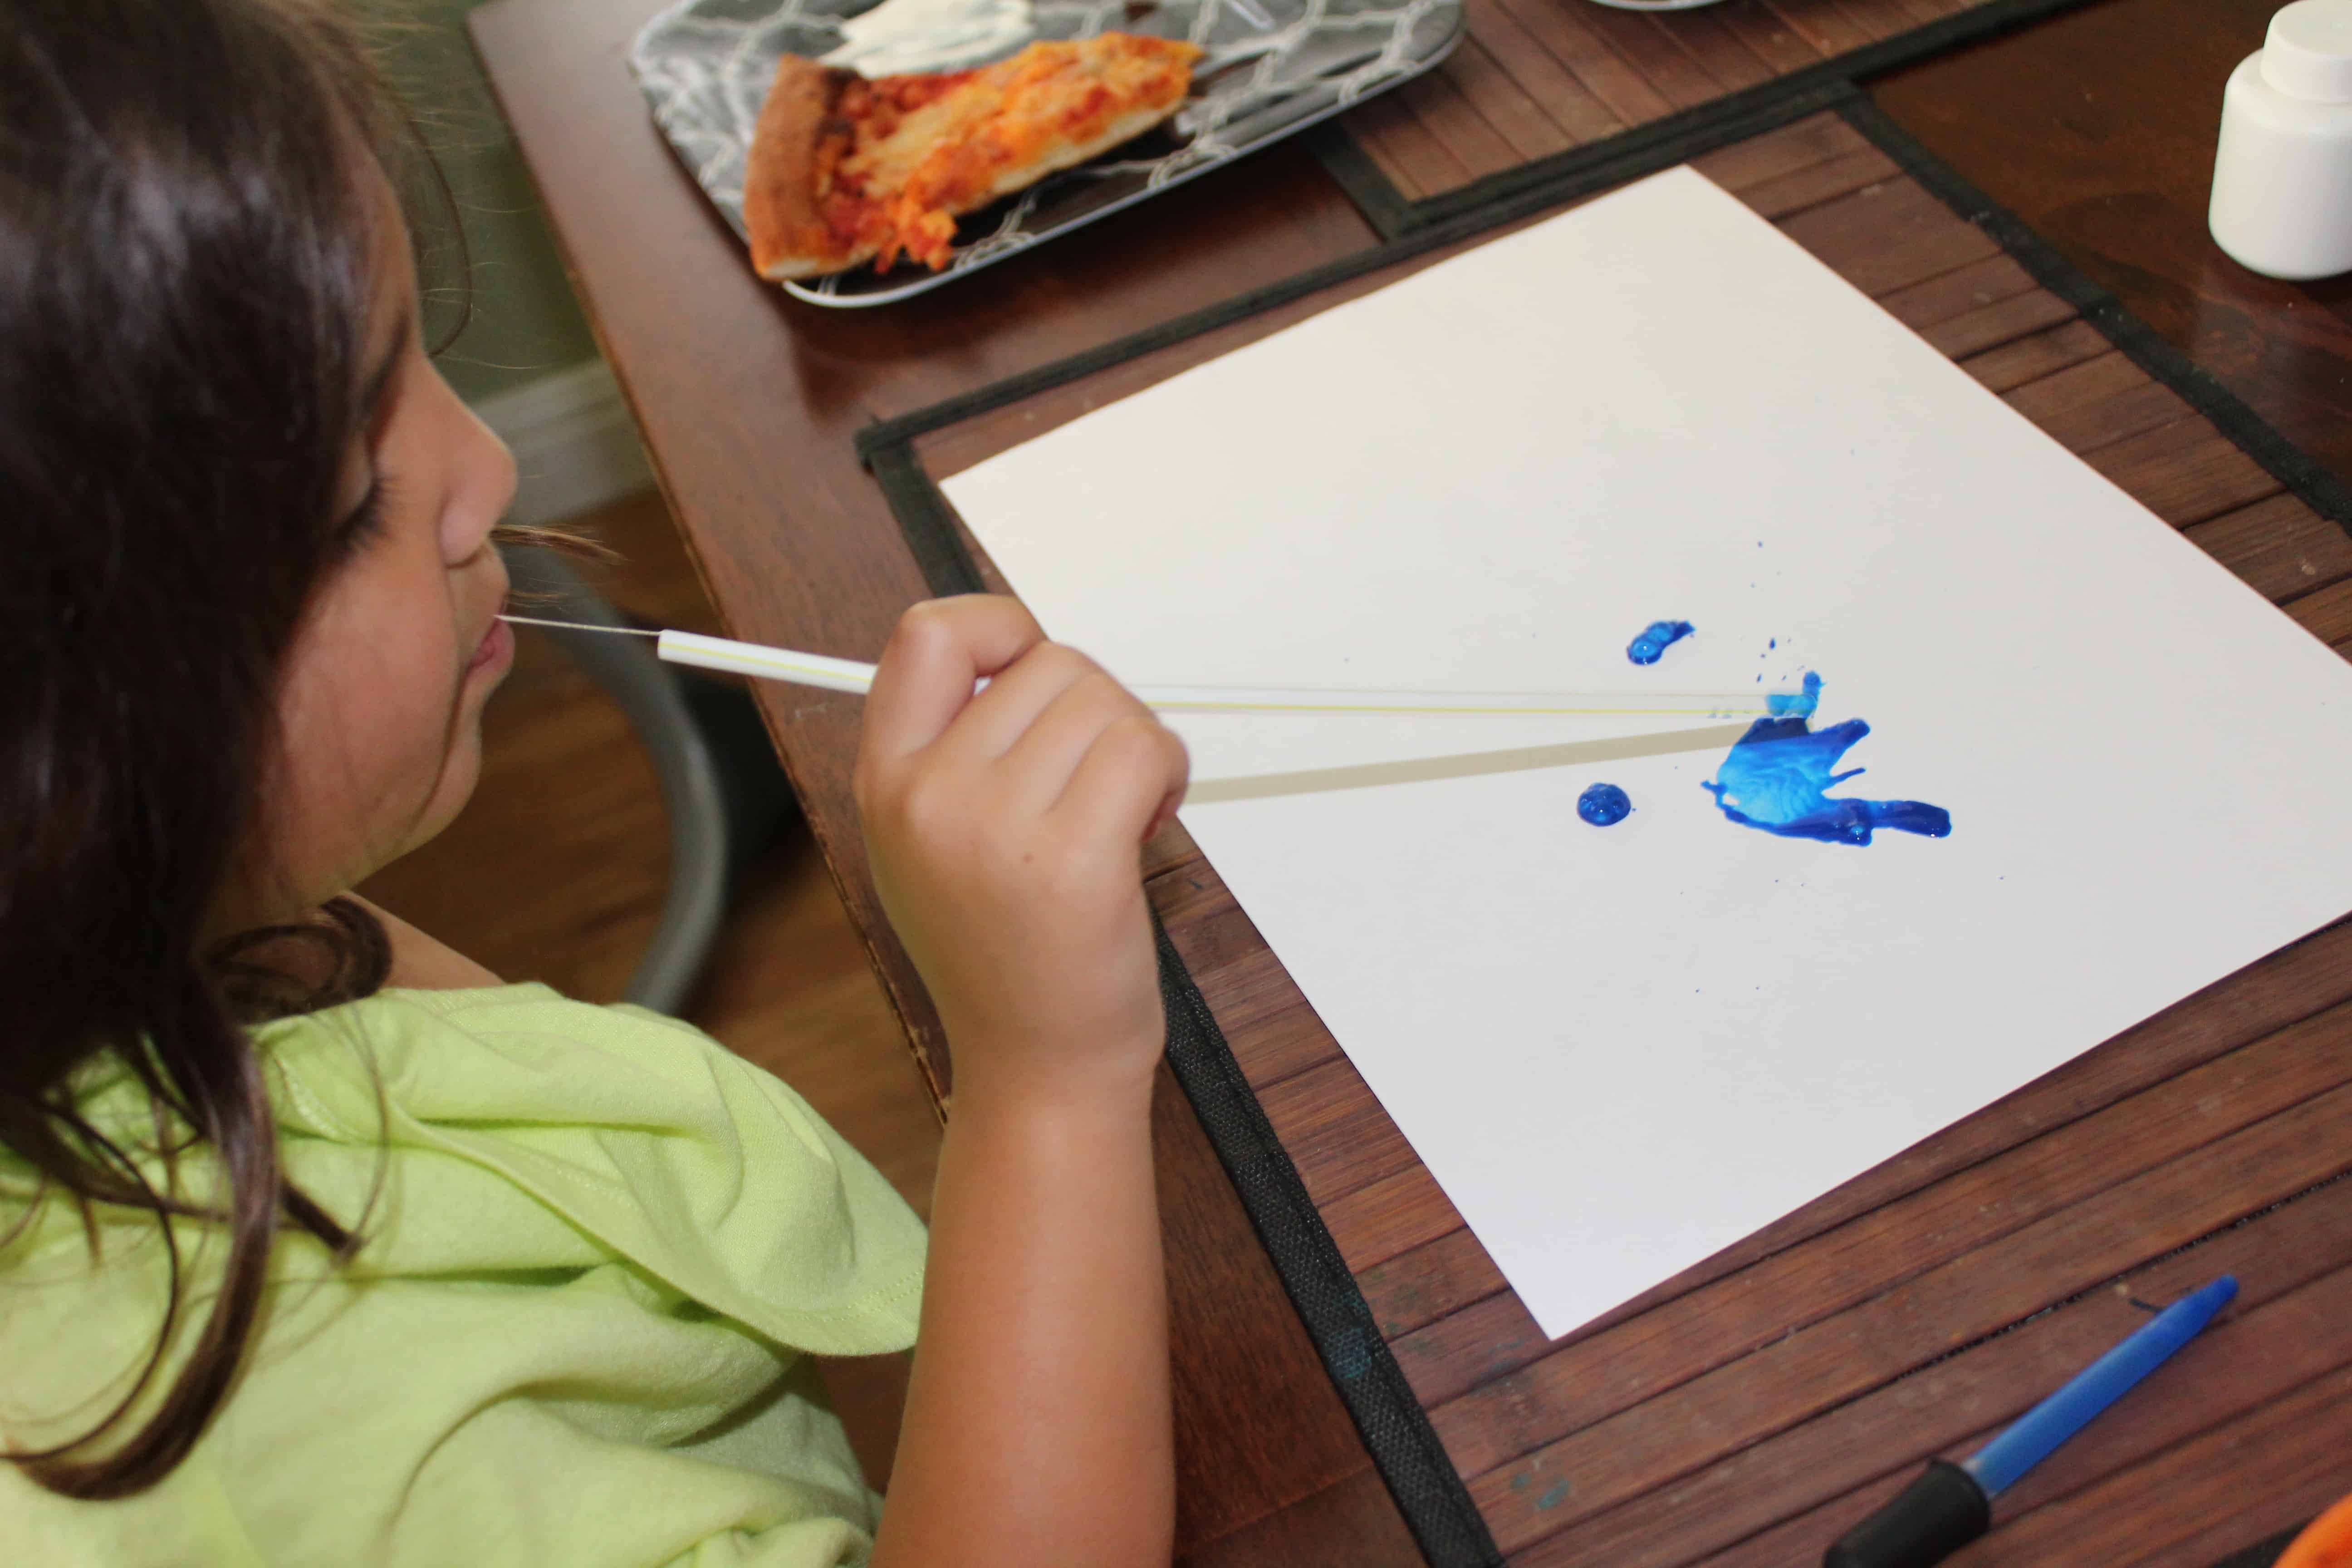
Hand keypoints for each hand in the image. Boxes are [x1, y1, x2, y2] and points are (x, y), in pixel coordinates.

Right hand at [854, 596, 1188, 1108]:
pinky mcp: (1074, 858)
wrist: (1038, 1067)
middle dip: (1094, 709)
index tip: (1031, 676)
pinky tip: (1147, 825)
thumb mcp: (931, 843)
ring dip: (1135, 745)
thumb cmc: (1006, 951)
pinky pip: (1143, 748)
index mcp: (886, 780)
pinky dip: (1166, 774)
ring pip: (1104, 701)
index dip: (999, 630)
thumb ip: (955, 746)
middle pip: (1047, 663)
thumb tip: (1019, 652)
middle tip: (1092, 786)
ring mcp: (998, 826)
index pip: (927, 635)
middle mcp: (930, 795)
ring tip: (1117, 816)